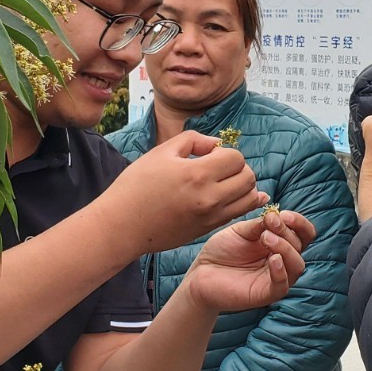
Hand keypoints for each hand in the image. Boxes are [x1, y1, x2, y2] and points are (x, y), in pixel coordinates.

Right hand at [102, 131, 267, 254]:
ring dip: (242, 186)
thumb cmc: (136, 186)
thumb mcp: (161, 152)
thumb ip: (194, 140)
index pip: (236, 158)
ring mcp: (210, 217)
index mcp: (197, 175)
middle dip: (238, 168)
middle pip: (248, 178)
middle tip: (218, 167)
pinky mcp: (207, 230)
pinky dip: (238, 203)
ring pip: (250, 199)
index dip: (225, 152)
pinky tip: (228, 195)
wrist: (122, 225)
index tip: (209, 155)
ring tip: (224, 182)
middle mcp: (209, 198)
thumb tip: (216, 144)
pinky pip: (237, 214)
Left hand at [181, 209, 313, 314]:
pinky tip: (273, 259)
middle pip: (300, 246)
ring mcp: (275, 278)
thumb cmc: (221, 251)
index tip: (283, 214)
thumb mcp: (241, 231)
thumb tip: (276, 215)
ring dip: (286, 248)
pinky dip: (281, 271)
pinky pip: (282, 285)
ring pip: (297, 265)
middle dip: (287, 231)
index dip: (299, 223)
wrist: (200, 273)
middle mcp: (281, 260)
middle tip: (269, 223)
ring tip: (266, 238)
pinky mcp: (265, 294)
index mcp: (279, 243)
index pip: (303, 234)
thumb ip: (260, 225)